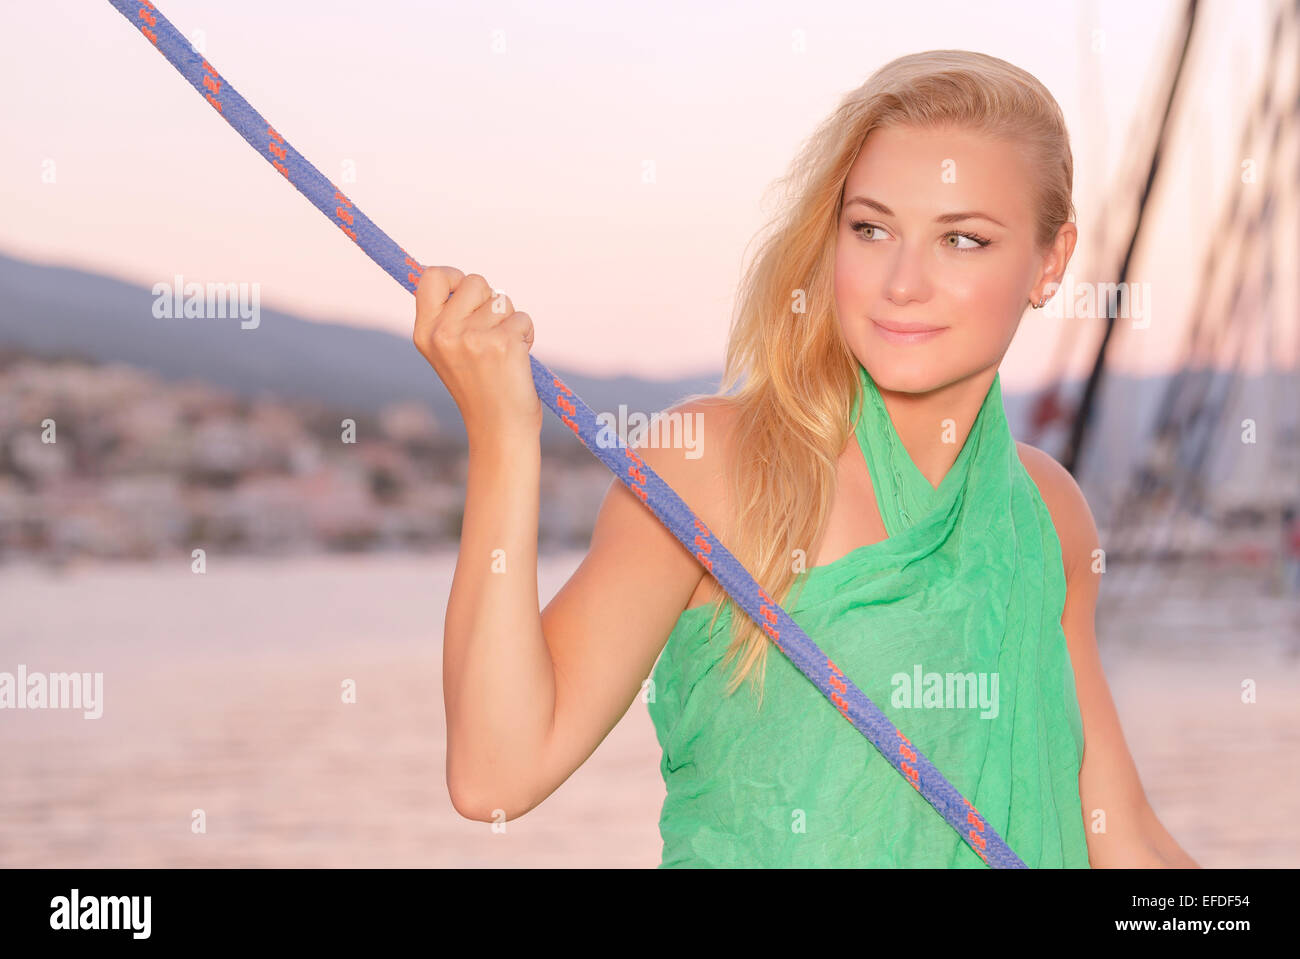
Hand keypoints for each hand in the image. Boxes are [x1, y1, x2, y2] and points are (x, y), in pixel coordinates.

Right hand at [413, 265, 541, 440]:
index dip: (455, 277)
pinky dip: (526, 335)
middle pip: (475, 282)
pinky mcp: (503, 343)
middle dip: (491, 301)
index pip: (432, 276)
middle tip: (491, 334)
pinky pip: (522, 318)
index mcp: (425, 333)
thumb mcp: (451, 353)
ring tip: (504, 352)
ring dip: (510, 321)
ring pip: (503, 300)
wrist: (498, 430)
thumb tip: (462, 280)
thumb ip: (451, 318)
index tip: (471, 295)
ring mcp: (473, 338)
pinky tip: (518, 360)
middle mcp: (444, 333)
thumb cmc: (480, 389)